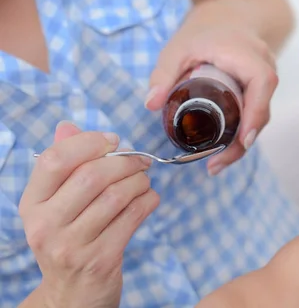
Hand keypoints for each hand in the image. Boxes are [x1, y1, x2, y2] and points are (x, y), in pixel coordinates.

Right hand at [18, 121, 158, 307]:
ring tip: (143, 180)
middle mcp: (45, 226)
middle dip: (124, 162)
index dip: (88, 143)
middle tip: (139, 160)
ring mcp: (72, 246)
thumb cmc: (68, 239)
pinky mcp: (101, 259)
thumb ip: (63, 165)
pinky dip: (148, 200)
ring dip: (139, 181)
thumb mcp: (55, 206)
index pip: (54, 160)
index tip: (112, 141)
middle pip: (91, 176)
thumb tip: (68, 126)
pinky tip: (149, 198)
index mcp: (31, 205)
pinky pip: (133, 217)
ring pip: (116, 196)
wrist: (71, 296)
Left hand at [145, 1, 277, 174]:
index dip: (255, 116)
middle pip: (261, 112)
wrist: (229, 16)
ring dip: (241, 143)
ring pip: (259, 116)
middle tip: (215, 165)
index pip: (261, 88)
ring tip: (215, 164)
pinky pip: (255, 113)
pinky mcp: (259, 91)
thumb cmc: (206, 29)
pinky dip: (241, 132)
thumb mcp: (180, 47)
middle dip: (242, 142)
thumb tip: (150, 105)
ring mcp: (266, 81)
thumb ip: (164, 73)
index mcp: (250, 58)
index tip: (242, 142)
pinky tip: (223, 149)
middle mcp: (265, 69)